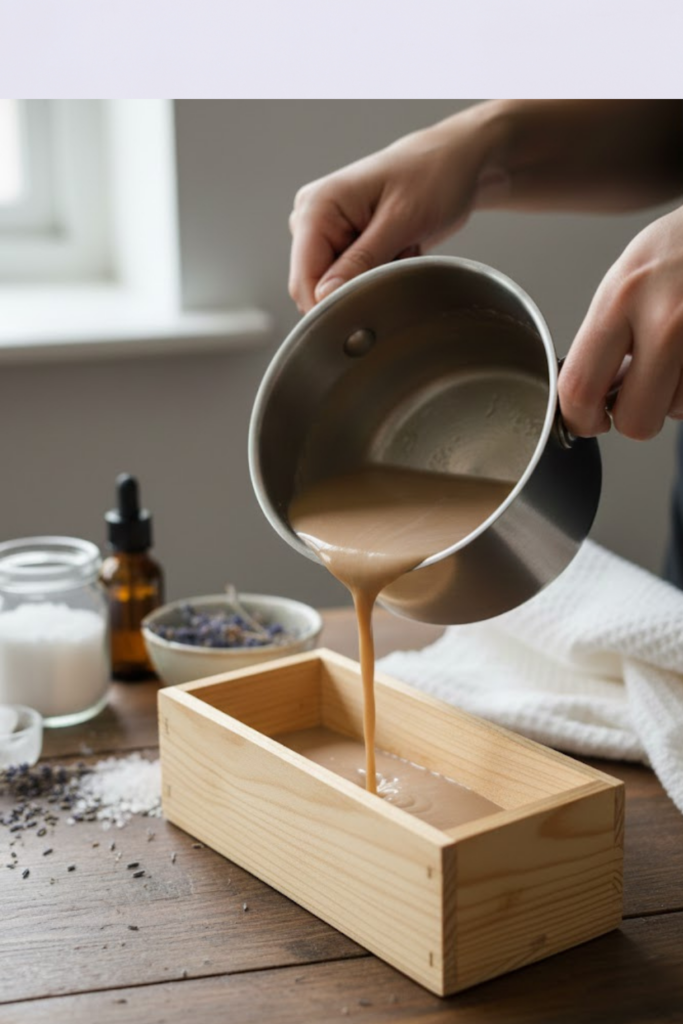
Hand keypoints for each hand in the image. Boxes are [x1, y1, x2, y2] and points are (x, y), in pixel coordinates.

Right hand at [288, 105, 507, 312]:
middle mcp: (312, 219)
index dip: (329, 304)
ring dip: (371, 282)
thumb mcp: (400, 221)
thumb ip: (361, 260)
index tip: (367, 309)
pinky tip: (398, 252)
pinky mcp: (344, 243)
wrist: (454, 163)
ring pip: (337, 288)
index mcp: (317, 206)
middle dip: (356, 289)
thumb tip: (324, 295)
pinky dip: (378, 276)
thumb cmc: (433, 176)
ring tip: (400, 252)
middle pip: (316, 287)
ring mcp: (327, 232)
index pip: (303, 278)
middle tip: (396, 263)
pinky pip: (353, 280)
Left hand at [559, 204, 682, 439]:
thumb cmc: (681, 246)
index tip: (587, 420)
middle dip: (634, 418)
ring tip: (675, 354)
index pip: (580, 387)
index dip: (579, 419)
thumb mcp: (626, 278)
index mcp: (622, 298)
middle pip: (636, 420)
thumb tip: (591, 396)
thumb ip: (604, 337)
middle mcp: (665, 319)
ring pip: (676, 412)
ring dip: (672, 396)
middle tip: (636, 397)